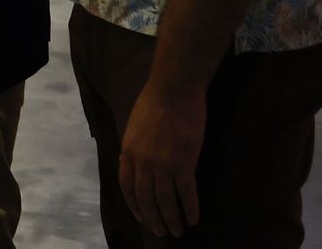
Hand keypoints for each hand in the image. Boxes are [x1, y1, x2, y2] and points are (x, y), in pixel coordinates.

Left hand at [119, 77, 204, 237]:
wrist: (173, 90)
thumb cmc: (154, 102)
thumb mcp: (134, 126)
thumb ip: (133, 148)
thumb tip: (131, 163)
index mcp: (128, 152)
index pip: (127, 187)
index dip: (134, 205)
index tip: (141, 217)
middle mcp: (142, 162)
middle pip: (146, 198)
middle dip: (153, 219)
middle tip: (161, 232)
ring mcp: (163, 164)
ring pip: (166, 200)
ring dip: (171, 219)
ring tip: (178, 231)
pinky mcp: (184, 163)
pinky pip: (186, 192)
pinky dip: (190, 208)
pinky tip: (194, 218)